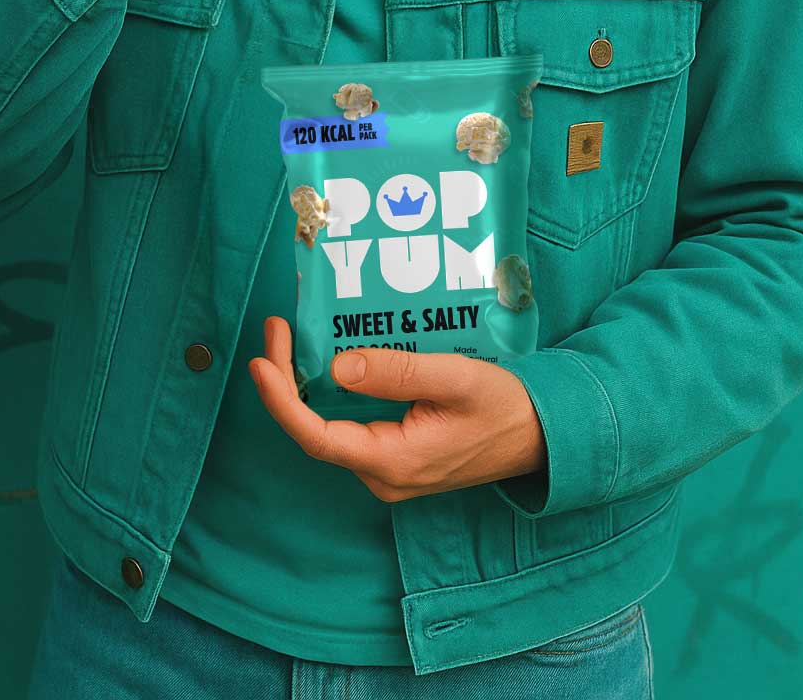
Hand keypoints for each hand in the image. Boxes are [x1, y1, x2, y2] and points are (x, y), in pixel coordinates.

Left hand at [248, 316, 546, 502]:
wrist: (542, 437)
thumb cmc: (504, 407)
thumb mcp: (455, 379)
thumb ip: (398, 372)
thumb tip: (338, 365)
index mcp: (392, 462)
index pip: (316, 435)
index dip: (280, 399)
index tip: (260, 359)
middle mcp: (382, 474)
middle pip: (314, 429)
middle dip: (286, 380)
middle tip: (276, 328)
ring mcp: (388, 468)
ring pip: (329, 427)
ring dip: (303, 384)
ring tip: (290, 336)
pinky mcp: (397, 455)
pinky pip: (350, 425)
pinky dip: (329, 392)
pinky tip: (325, 357)